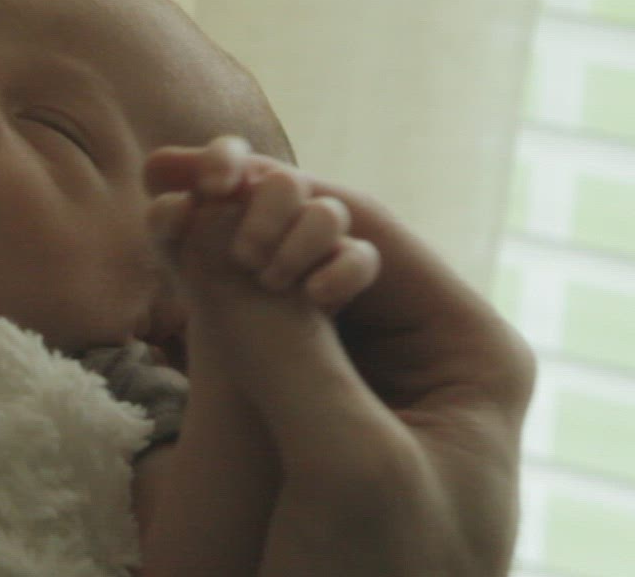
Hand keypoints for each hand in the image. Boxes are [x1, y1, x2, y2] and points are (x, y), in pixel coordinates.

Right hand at [147, 137, 536, 576]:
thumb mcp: (344, 461)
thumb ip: (290, 347)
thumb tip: (220, 234)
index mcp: (470, 354)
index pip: (370, 231)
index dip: (283, 190)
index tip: (198, 173)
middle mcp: (426, 357)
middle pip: (330, 250)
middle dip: (249, 211)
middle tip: (167, 180)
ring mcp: (369, 387)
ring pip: (291, 289)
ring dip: (229, 248)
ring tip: (163, 211)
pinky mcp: (318, 420)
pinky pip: (269, 337)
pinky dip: (221, 298)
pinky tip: (174, 269)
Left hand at [158, 149, 379, 311]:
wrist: (257, 327)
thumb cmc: (210, 278)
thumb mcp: (180, 254)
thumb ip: (165, 222)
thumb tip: (179, 204)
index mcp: (235, 189)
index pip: (228, 153)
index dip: (221, 161)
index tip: (214, 188)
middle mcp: (278, 200)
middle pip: (285, 182)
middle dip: (263, 220)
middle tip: (243, 259)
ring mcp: (318, 230)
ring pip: (328, 215)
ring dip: (297, 249)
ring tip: (269, 282)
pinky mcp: (348, 265)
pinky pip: (361, 259)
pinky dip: (338, 276)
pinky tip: (311, 295)